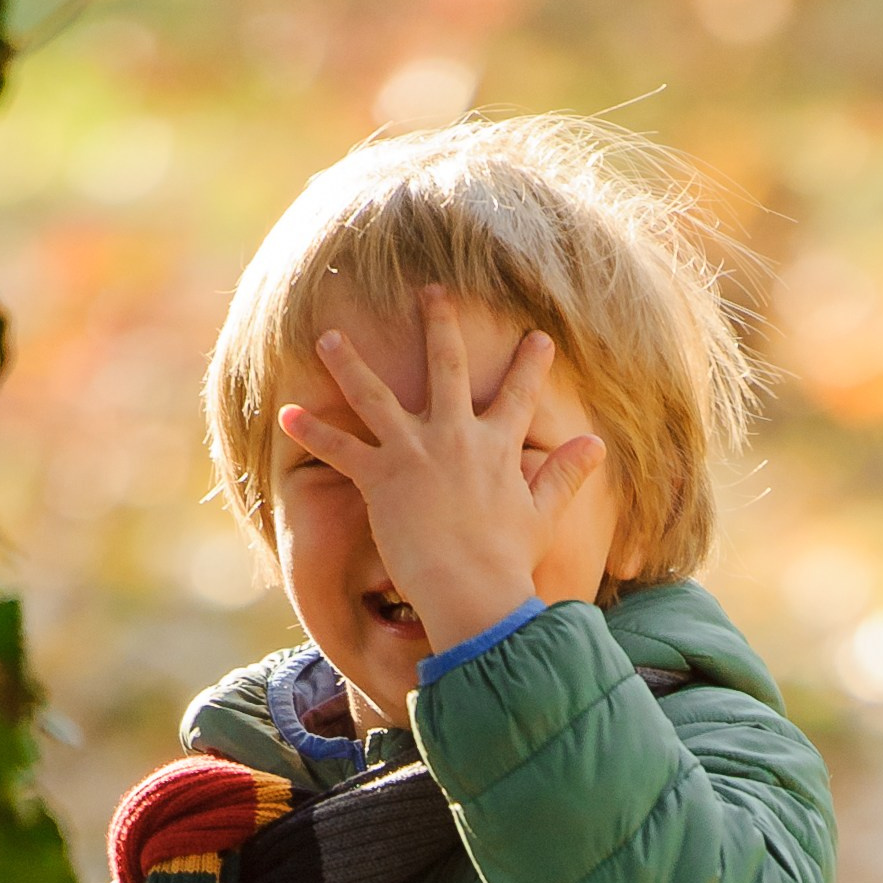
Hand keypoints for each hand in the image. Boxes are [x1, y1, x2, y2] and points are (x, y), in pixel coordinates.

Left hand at [277, 290, 606, 655]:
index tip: (538, 336)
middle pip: (446, 367)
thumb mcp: (543, 514)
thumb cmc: (508, 560)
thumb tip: (597, 446)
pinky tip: (285, 413)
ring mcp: (415, 453)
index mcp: (496, 447)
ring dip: (350, 363)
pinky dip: (312, 431)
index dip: (531, 364)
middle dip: (439, 324)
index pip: (519, 394)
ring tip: (328, 336)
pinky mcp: (382, 478)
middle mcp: (455, 436)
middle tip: (429, 290)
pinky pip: (339, 449)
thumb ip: (566, 474)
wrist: (473, 591)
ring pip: (375, 395)